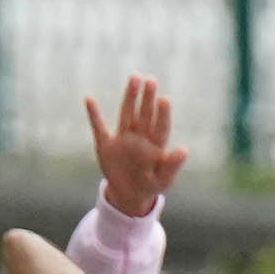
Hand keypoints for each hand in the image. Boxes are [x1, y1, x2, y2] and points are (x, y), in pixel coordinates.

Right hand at [88, 76, 187, 216]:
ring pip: (127, 114)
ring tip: (135, 78)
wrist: (129, 195)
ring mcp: (123, 139)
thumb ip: (172, 165)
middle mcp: (140, 138)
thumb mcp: (163, 180)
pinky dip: (94, 114)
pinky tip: (89, 99)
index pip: (160, 127)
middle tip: (151, 81)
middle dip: (147, 99)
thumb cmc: (150, 186)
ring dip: (130, 97)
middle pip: (144, 115)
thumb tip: (185, 149)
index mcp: (155, 146)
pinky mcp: (106, 145)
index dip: (162, 114)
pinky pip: (99, 127)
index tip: (164, 100)